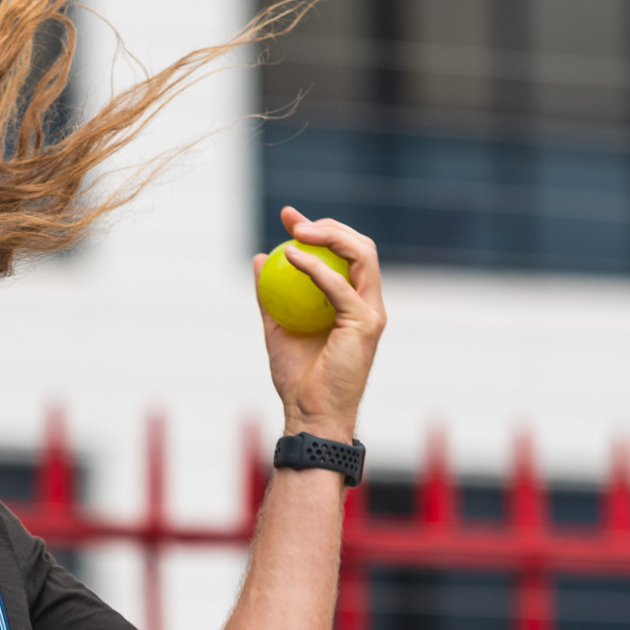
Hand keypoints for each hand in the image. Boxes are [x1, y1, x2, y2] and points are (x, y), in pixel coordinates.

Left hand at [253, 207, 386, 441]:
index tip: (289, 219)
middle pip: (360, 247)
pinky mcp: (365, 324)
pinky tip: (291, 256)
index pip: (345, 254)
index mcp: (352, 302)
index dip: (320, 230)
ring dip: (329, 235)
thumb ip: (270, 295)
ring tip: (295, 231)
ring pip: (362, 255)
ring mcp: (371, 312)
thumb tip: (258, 260)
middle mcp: (368, 303)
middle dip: (328, 224)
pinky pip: (340, 286)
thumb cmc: (297, 377)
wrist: (308, 411)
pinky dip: (316, 268)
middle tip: (292, 218)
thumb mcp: (276, 327)